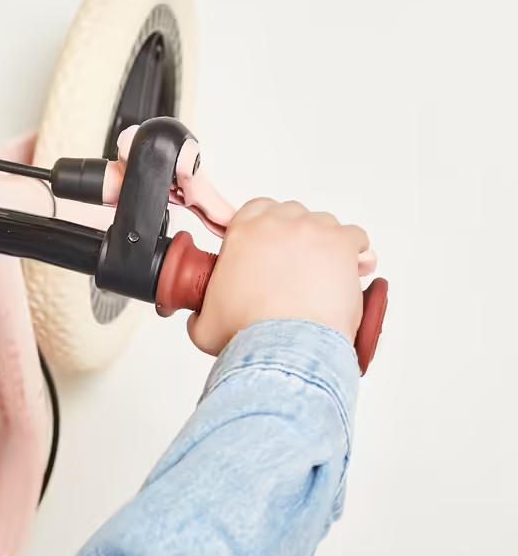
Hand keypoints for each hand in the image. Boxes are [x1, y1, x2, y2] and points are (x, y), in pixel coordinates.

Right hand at [187, 198, 369, 355]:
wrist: (281, 346)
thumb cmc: (249, 332)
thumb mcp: (205, 323)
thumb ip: (201, 314)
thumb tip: (200, 318)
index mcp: (243, 232)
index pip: (256, 210)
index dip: (265, 227)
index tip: (269, 244)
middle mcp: (278, 224)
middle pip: (291, 215)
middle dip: (294, 236)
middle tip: (294, 264)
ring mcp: (312, 231)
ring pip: (323, 224)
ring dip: (323, 243)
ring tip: (322, 272)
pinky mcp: (341, 244)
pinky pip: (355, 236)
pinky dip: (354, 252)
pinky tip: (348, 270)